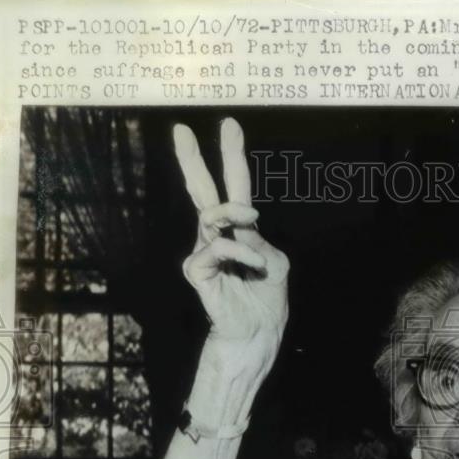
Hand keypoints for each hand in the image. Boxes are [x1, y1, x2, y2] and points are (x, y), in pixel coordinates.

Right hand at [174, 117, 288, 380]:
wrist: (258, 333)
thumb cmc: (267, 299)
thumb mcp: (277, 264)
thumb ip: (261, 240)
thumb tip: (241, 228)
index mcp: (239, 230)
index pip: (234, 187)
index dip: (233, 157)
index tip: (230, 125)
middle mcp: (217, 236)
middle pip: (202, 192)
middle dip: (194, 160)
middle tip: (181, 129)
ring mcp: (203, 252)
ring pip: (212, 215)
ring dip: (236, 216)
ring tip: (252, 229)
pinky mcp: (196, 271)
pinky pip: (216, 248)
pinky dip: (240, 254)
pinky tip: (250, 267)